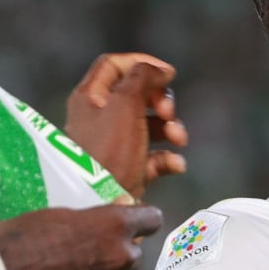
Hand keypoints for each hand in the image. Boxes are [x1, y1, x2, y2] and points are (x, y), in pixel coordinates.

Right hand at [0, 203, 163, 269]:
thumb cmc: (11, 243)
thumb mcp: (51, 216)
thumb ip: (92, 218)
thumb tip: (124, 206)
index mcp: (112, 226)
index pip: (150, 219)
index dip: (138, 223)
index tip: (128, 227)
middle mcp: (119, 260)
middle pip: (129, 257)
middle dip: (110, 257)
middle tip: (77, 262)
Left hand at [63, 53, 187, 198]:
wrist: (99, 205)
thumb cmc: (107, 152)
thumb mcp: (125, 105)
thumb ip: (142, 78)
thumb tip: (161, 70)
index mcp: (90, 97)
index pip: (115, 65)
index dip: (143, 64)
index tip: (167, 73)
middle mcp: (99, 118)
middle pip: (138, 94)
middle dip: (162, 101)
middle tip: (168, 112)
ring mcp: (114, 145)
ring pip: (150, 125)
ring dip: (171, 129)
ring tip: (178, 140)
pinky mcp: (127, 169)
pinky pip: (153, 156)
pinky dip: (168, 158)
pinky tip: (175, 165)